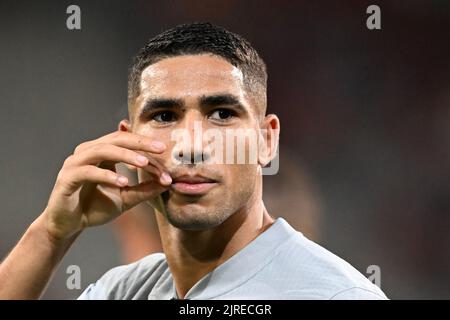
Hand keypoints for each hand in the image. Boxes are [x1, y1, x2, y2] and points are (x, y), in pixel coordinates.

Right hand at [41, 131, 171, 240]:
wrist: (68, 226)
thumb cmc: (95, 208)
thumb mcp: (126, 198)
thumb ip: (145, 189)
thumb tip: (168, 182)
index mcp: (101, 152)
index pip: (127, 142)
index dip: (147, 149)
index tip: (166, 159)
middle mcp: (87, 152)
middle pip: (116, 139)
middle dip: (140, 143)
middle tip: (160, 149)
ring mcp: (75, 163)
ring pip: (102, 150)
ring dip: (125, 156)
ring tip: (144, 163)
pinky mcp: (66, 178)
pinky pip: (88, 172)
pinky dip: (107, 175)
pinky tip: (124, 182)